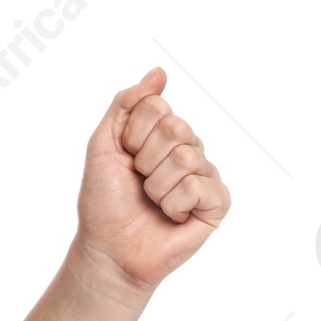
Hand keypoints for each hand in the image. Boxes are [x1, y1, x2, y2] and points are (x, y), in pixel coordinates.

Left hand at [73, 67, 229, 296]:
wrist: (109, 247)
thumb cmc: (104, 199)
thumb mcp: (103, 144)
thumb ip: (126, 104)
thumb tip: (158, 72)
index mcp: (162, 134)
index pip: (157, 107)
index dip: (132, 134)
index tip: (124, 156)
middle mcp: (188, 149)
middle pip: (176, 128)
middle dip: (145, 159)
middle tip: (139, 180)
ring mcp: (205, 176)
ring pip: (187, 158)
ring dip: (157, 185)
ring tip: (152, 201)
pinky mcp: (217, 204)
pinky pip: (201, 187)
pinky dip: (175, 203)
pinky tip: (171, 215)